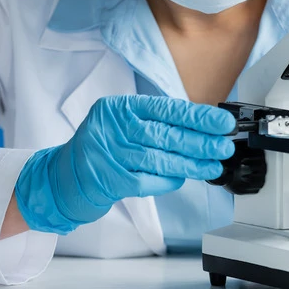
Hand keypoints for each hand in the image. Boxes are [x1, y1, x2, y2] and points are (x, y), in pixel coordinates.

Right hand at [15, 95, 235, 232]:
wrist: (65, 176)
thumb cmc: (102, 147)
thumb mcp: (121, 124)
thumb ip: (153, 123)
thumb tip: (200, 128)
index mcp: (118, 108)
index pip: (166, 110)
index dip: (197, 117)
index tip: (221, 123)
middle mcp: (112, 128)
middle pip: (165, 134)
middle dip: (200, 141)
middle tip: (224, 146)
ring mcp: (110, 154)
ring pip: (160, 159)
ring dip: (191, 164)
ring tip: (213, 165)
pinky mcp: (110, 179)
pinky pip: (148, 180)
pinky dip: (169, 180)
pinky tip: (184, 177)